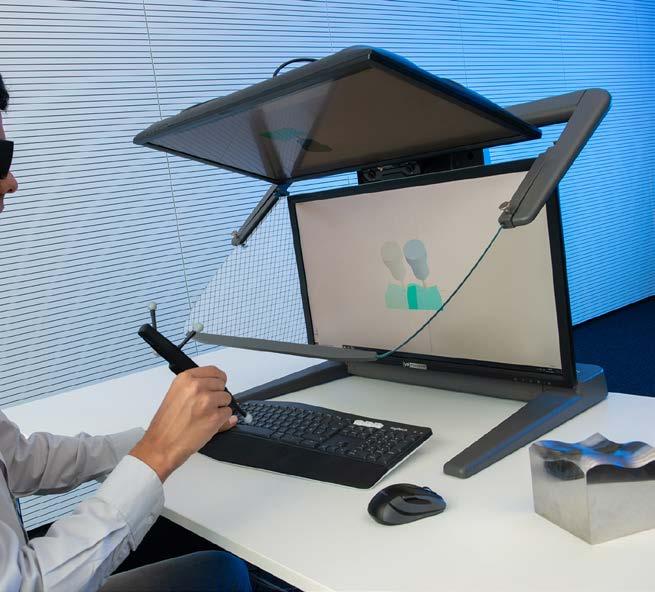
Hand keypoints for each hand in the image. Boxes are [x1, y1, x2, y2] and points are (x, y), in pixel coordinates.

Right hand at [130, 366, 236, 481]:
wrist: (161, 445)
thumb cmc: (167, 424)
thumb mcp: (176, 396)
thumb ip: (196, 387)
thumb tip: (219, 387)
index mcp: (186, 379)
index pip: (214, 371)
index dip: (217, 380)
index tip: (216, 385)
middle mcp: (196, 387)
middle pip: (222, 384)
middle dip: (217, 395)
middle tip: (205, 406)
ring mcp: (206, 401)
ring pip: (227, 399)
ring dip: (220, 408)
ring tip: (204, 416)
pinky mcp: (214, 417)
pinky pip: (228, 414)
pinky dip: (222, 420)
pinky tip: (207, 424)